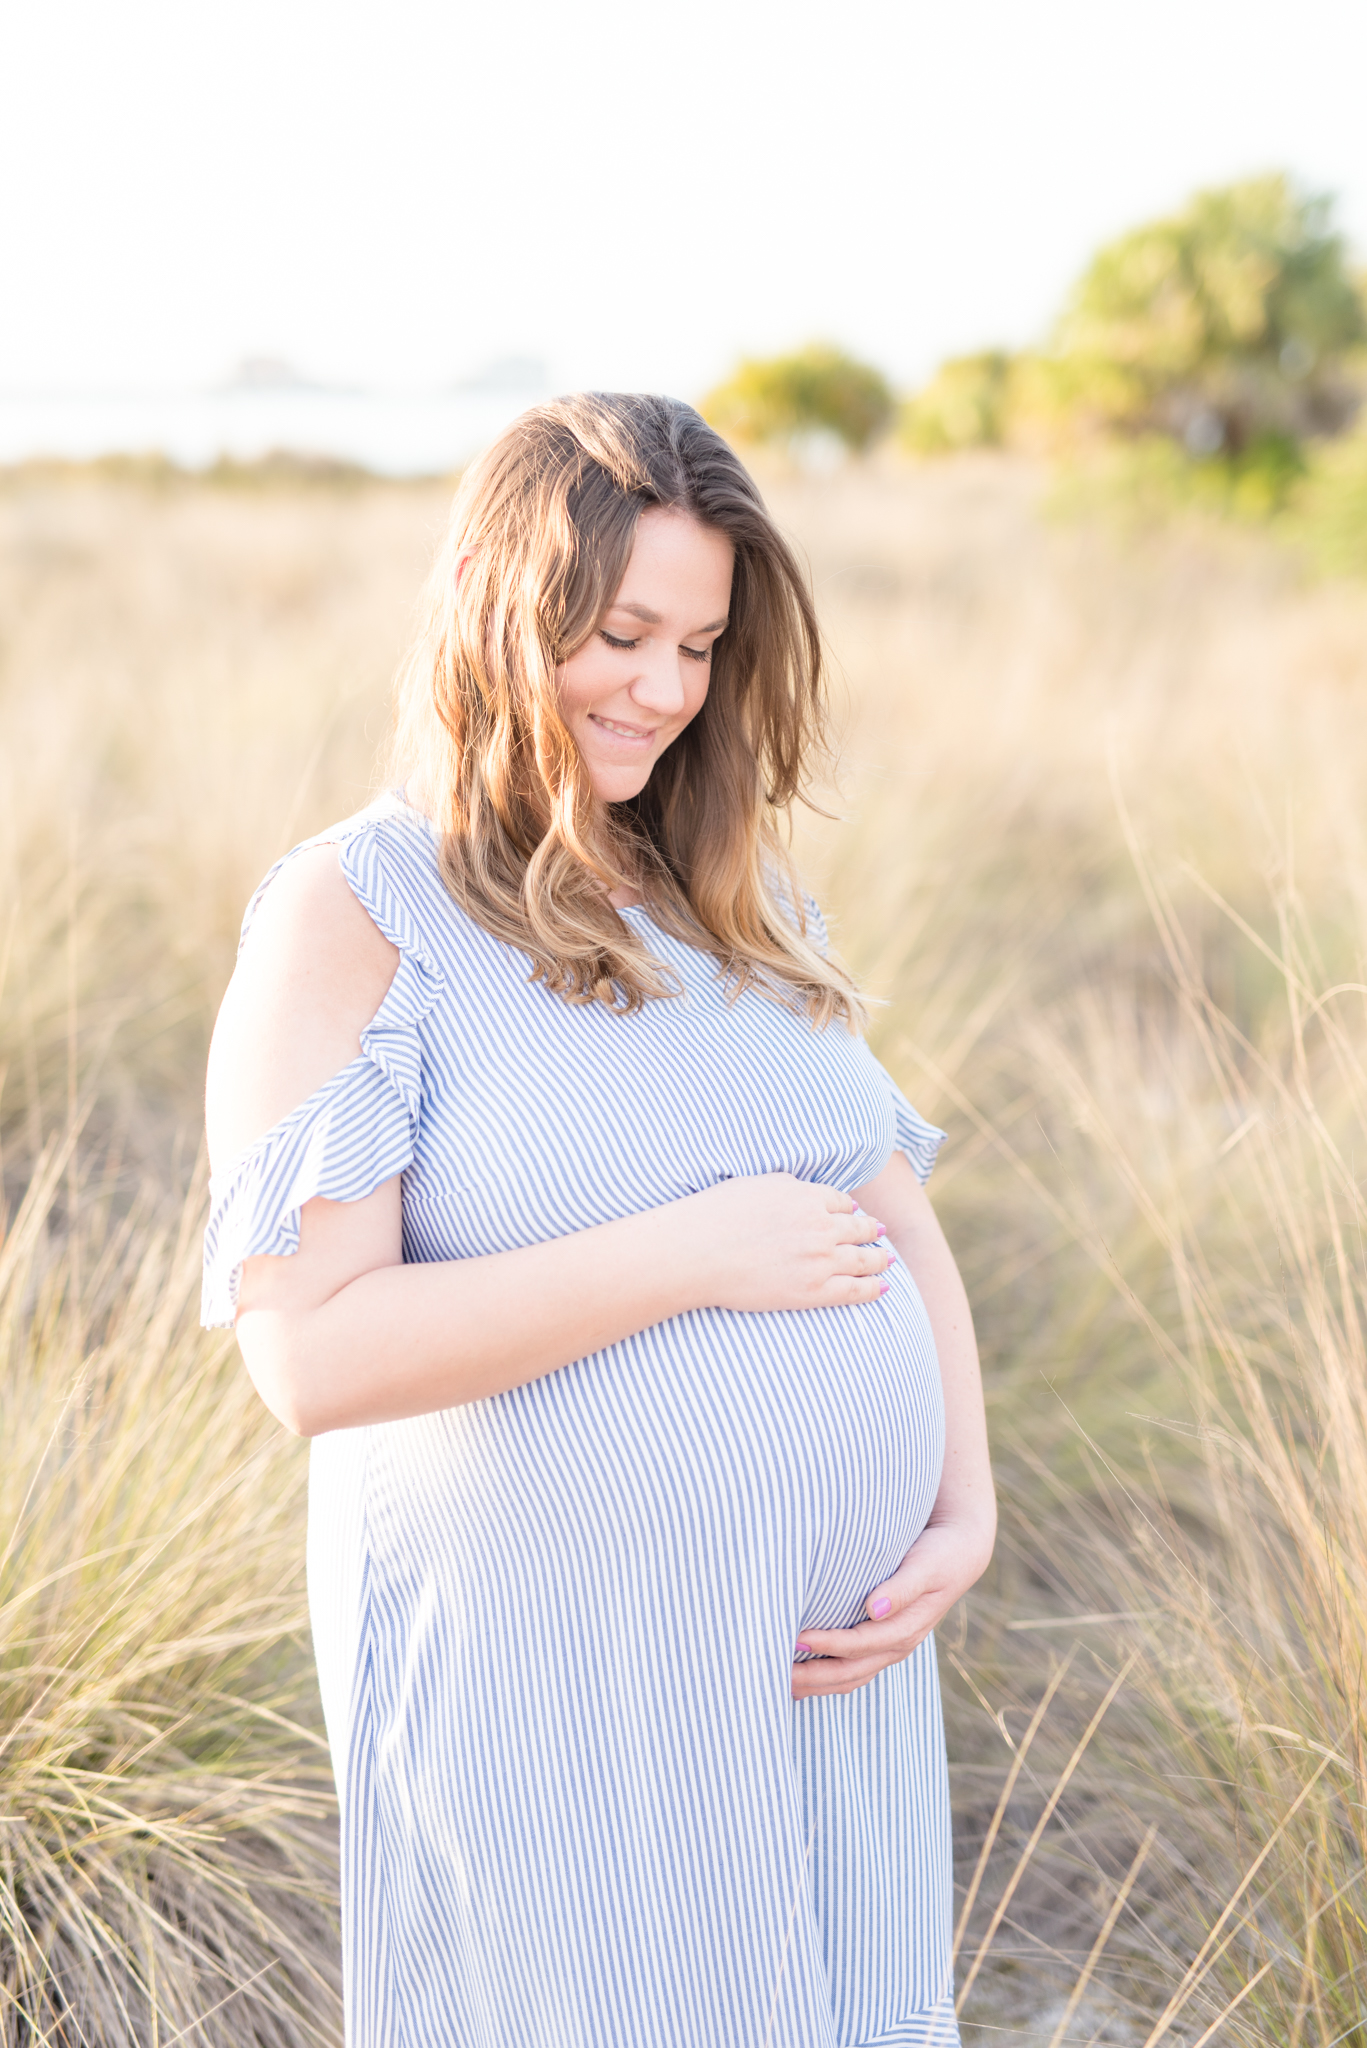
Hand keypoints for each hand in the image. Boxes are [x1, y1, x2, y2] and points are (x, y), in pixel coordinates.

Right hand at [675, 1173, 892, 1313]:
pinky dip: (874, 1288)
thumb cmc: (717, 1215)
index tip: (855, 1215)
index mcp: (807, 1196)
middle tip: (881, 1234)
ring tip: (887, 1260)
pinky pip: (855, 1290)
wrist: (698, 1252)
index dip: (850, 1210)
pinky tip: (883, 1287)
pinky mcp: (813, 1291)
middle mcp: (821, 1226)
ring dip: (880, 1258)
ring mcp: (820, 1259)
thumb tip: (807, 1190)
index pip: (842, 1203)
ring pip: (864, 1258)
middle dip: (873, 1231)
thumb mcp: (757, 1183)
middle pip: (860, 1229)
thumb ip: (789, 1185)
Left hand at [790, 1515, 994, 1699]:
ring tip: (781, 1684)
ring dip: (818, 1684)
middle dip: (813, 1676)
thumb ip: (902, 1587)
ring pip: (851, 1677)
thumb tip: (873, 1609)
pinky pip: (855, 1669)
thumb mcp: (925, 1565)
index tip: (797, 1638)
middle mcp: (899, 1644)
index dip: (828, 1644)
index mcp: (907, 1627)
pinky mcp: (885, 1642)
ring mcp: (892, 1647)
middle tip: (775, 1672)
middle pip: (851, 1671)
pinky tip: (805, 1677)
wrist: (960, 1552)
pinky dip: (829, 1677)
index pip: (860, 1644)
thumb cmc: (939, 1553)